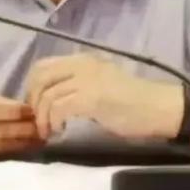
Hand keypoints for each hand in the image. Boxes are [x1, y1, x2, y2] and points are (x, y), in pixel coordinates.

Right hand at [0, 85, 42, 154]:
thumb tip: (19, 105)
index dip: (17, 110)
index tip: (34, 108)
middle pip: (1, 128)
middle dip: (26, 128)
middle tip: (44, 124)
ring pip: (1, 143)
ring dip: (23, 141)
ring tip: (41, 136)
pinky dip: (14, 148)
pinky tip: (27, 145)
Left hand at [25, 54, 182, 141]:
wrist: (157, 107)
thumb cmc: (132, 101)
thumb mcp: (100, 83)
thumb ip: (78, 84)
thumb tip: (53, 98)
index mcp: (83, 59)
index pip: (43, 65)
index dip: (32, 87)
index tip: (37, 106)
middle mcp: (82, 64)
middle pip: (40, 76)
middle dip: (33, 100)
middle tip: (39, 120)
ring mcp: (86, 79)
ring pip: (47, 94)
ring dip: (43, 116)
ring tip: (49, 130)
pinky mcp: (91, 97)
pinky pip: (59, 107)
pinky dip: (54, 120)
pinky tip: (61, 130)